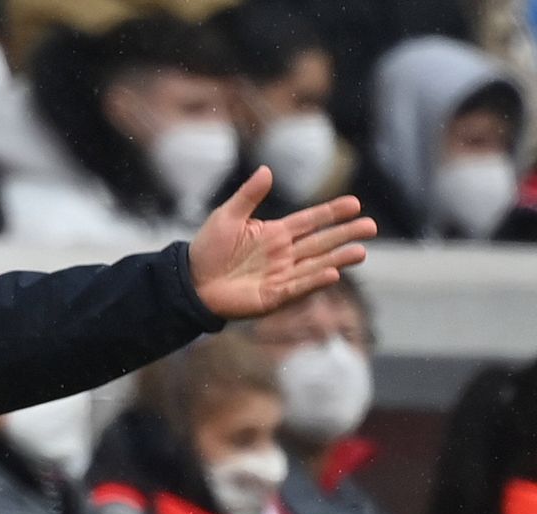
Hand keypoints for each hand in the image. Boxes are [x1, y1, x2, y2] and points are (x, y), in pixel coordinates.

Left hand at [189, 166, 376, 319]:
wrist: (189, 282)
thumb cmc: (207, 249)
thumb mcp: (227, 216)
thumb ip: (249, 195)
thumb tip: (267, 169)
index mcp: (275, 234)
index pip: (311, 221)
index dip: (332, 213)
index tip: (355, 203)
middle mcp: (284, 255)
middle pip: (321, 242)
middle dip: (345, 234)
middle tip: (371, 227)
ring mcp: (280, 276)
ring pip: (315, 265)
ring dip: (337, 259)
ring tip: (361, 251)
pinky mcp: (272, 296)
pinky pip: (297, 288)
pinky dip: (313, 281)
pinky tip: (332, 274)